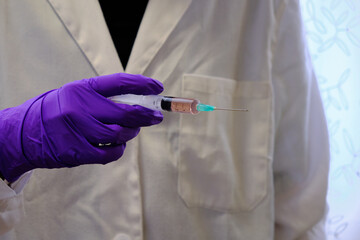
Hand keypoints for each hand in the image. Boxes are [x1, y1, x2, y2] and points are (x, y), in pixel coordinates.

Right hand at [0, 73, 162, 181]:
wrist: (24, 133)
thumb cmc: (58, 110)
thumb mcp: (76, 95)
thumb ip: (103, 97)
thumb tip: (139, 102)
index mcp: (81, 89)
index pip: (119, 82)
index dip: (143, 84)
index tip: (157, 87)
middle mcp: (80, 107)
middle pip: (126, 112)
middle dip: (147, 115)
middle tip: (156, 116)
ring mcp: (78, 131)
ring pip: (119, 134)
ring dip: (131, 133)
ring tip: (132, 130)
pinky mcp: (77, 152)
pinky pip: (110, 153)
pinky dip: (119, 150)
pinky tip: (117, 145)